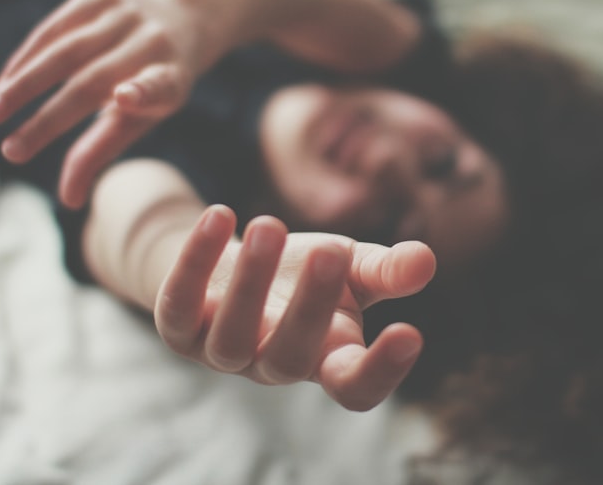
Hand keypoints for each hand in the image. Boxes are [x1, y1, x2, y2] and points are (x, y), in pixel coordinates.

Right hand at [0, 0, 210, 207]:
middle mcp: (153, 42)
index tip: (124, 99)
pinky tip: (4, 83)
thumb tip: (68, 199)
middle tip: (9, 149)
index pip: (160, 86)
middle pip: (93, 79)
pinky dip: (25, 57)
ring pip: (65, 49)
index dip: (143, 93)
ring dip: (23, 82)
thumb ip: (103, 151)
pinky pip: (53, 28)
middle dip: (47, 117)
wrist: (182, 18)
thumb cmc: (153, 86)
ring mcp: (126, 13)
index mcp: (173, 77)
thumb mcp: (141, 118)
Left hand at [154, 205, 436, 410]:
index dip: (380, 372)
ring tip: (269, 224)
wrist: (230, 264)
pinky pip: (178, 302)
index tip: (408, 333)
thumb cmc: (301, 272)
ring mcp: (220, 352)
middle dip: (311, 306)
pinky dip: (195, 260)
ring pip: (232, 337)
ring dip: (251, 281)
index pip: (355, 388)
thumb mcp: (349, 265)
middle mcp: (271, 365)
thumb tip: (425, 260)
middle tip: (330, 251)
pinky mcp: (177, 325)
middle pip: (291, 359)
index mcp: (324, 358)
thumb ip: (385, 268)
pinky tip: (219, 214)